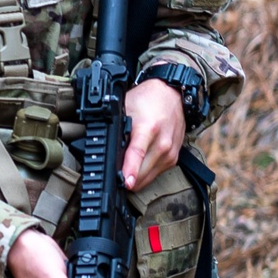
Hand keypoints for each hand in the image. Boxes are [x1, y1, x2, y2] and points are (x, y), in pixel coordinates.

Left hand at [121, 78, 185, 192]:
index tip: (125, 182)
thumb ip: (116, 129)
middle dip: (126, 178)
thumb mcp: (124, 109)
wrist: (171, 95)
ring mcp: (170, 152)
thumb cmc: (147, 100)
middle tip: (114, 174)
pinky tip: (138, 165)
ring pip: (148, 178)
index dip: (130, 169)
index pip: (138, 153)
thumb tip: (104, 150)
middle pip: (142, 172)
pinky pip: (155, 174)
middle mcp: (162, 142)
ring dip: (135, 178)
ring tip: (125, 169)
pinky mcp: (173, 158)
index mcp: (148, 128)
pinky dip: (144, 174)